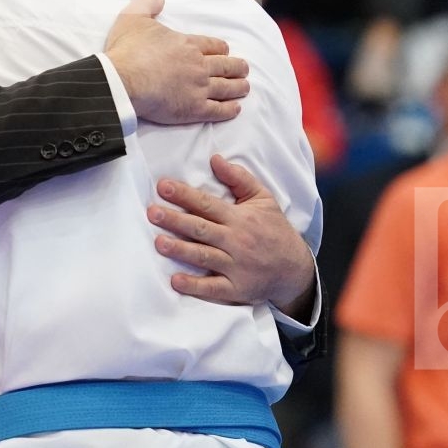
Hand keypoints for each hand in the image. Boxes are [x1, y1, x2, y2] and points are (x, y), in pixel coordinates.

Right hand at [103, 0, 248, 125]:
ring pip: (227, 87)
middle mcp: (198, 65)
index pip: (212, 45)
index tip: (225, 51)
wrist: (122, 81)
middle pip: (225, 65)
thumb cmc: (127, 50)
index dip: (221, 48)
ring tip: (245, 87)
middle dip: (237, 67)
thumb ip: (147, 4)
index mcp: (187, 44)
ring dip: (238, 86)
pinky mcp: (194, 109)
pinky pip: (219, 110)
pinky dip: (230, 109)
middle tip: (244, 69)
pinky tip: (236, 108)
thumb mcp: (133, 18)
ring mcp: (199, 88)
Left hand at [149, 154, 315, 315]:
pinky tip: (175, 281)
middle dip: (175, 220)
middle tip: (152, 212)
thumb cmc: (274, 229)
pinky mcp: (237, 289)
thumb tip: (215, 159)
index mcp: (239, 218)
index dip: (184, 195)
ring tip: (158, 242)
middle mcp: (236, 241)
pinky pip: (213, 288)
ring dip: (180, 250)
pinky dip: (195, 286)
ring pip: (204, 256)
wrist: (295, 269)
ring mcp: (236, 266)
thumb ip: (239, 178)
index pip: (207, 204)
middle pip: (201, 229)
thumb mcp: (263, 199)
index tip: (163, 186)